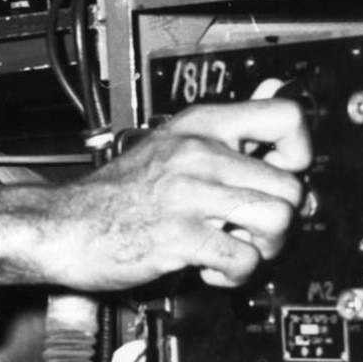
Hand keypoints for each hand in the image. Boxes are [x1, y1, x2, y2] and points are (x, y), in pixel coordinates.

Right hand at [0, 97, 310, 292]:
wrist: (63, 225)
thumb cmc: (115, 192)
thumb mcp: (172, 141)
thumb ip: (228, 123)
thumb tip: (273, 89)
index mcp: (200, 126)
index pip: (285, 117)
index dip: (299, 151)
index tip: (281, 172)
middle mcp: (198, 154)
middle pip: (290, 185)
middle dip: (281, 219)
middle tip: (251, 229)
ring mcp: (189, 194)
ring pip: (276, 220)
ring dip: (264, 247)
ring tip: (235, 247)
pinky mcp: (179, 236)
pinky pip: (242, 257)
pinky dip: (235, 273)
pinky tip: (212, 266)